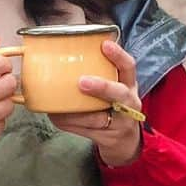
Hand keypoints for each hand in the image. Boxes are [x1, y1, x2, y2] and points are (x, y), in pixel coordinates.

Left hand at [50, 40, 142, 166]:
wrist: (125, 141)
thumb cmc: (114, 105)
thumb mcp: (116, 87)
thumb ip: (101, 73)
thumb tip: (63, 55)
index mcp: (130, 85)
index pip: (129, 67)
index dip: (118, 55)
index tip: (105, 44)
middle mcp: (129, 103)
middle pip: (120, 94)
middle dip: (102, 87)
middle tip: (82, 82)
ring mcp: (121, 123)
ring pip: (98, 118)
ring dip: (76, 112)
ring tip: (58, 104)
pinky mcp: (109, 138)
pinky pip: (86, 131)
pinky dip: (69, 123)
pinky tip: (56, 116)